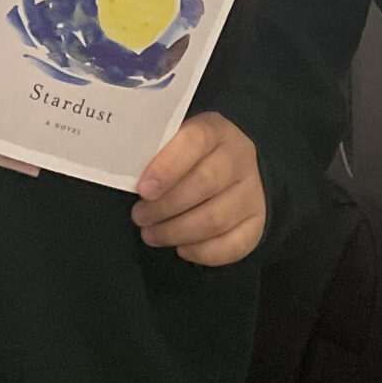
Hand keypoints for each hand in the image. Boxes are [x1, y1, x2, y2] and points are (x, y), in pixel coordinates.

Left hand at [132, 113, 265, 265]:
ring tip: (151, 234)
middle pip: (206, 183)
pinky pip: (234, 245)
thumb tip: (124, 173)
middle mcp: (240, 158)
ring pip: (217, 218)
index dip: (168, 166)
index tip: (143, 190)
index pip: (196, 140)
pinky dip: (203, 252)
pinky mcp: (257, 222)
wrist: (232, 171)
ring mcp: (252, 192)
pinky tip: (181, 249)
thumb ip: (155, 154)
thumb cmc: (189, 158)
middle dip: (165, 206)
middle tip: (139, 216)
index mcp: (215, 130)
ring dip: (177, 232)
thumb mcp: (174, 143)